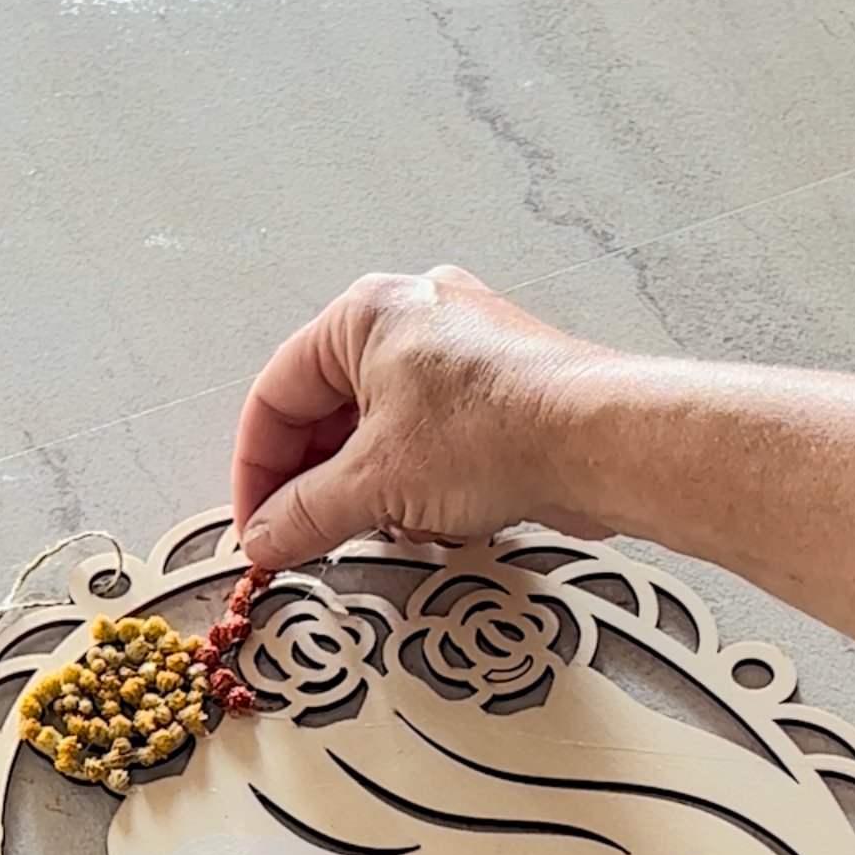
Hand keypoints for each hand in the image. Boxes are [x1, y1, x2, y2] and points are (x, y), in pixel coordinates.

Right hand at [232, 265, 618, 567]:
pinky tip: (438, 519)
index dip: (257, 470)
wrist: (598, 441)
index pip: (277, 395)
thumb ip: (306, 515)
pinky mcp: (498, 392)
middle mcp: (411, 320)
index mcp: (365, 314)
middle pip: (329, 413)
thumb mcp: (377, 483)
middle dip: (319, 485)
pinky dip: (420, 485)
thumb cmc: (499, 429)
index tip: (256, 526)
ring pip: (381, 432)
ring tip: (390, 525)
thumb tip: (265, 539)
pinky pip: (432, 442)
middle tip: (305, 539)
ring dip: (373, 490)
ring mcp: (460, 353)